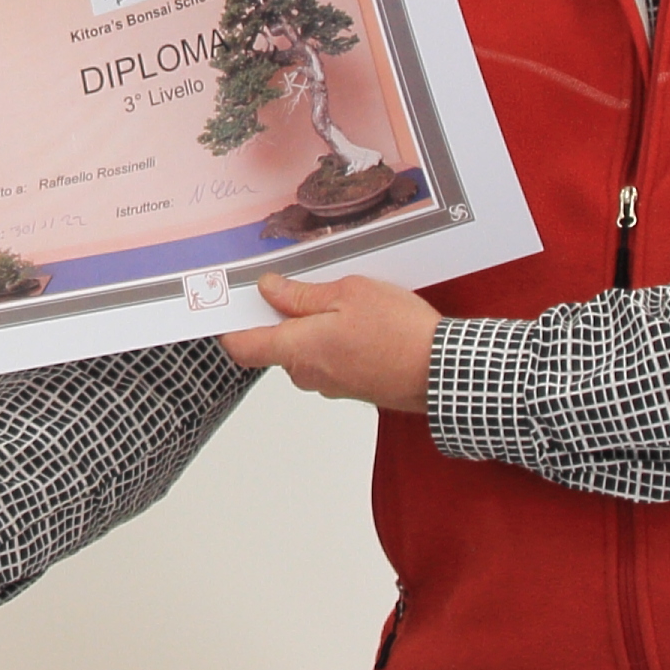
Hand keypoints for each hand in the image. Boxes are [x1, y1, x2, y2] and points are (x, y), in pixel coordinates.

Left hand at [221, 271, 434, 411]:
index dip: (228, 326)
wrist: (443, 372)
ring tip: (342, 298)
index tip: (226, 305)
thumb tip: (269, 290)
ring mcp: (329, 385)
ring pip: (305, 350)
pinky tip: (360, 320)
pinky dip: (334, 339)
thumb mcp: (348, 294)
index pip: (242, 347)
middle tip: (297, 282)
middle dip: (282, 315)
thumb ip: (303, 296)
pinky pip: (329, 359)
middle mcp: (307, 374)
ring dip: (314, 326)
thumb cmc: (400, 333)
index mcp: (297, 349)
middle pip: (276, 343)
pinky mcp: (351, 387)